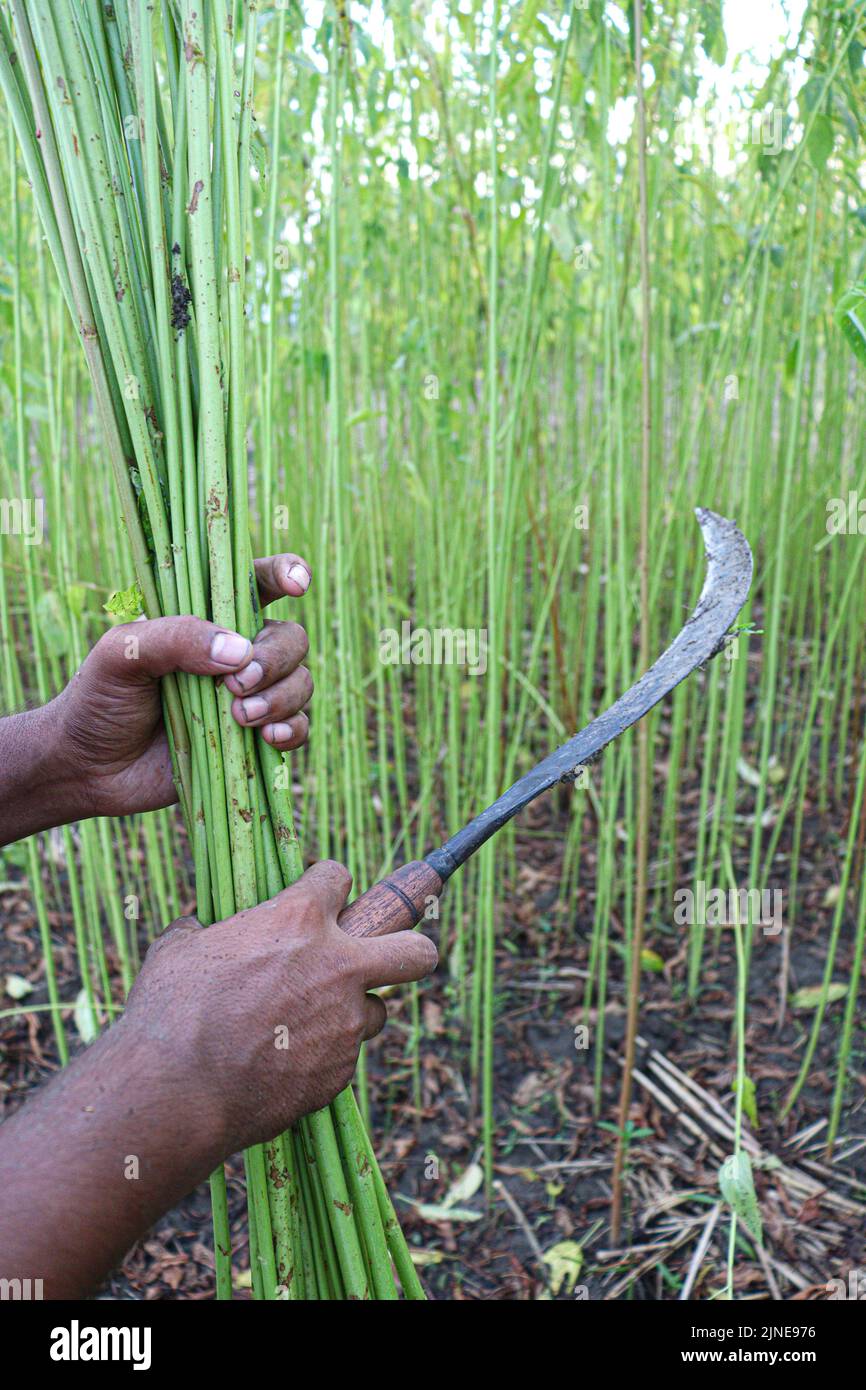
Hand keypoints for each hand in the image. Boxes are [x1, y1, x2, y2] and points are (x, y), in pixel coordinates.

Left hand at [53, 553, 312, 817]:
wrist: (89, 766)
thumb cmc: (99, 698)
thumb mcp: (122, 654)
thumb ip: (176, 639)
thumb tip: (239, 651)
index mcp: (207, 618)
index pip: (256, 582)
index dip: (285, 573)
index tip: (295, 585)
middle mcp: (236, 653)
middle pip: (291, 638)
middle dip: (276, 659)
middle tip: (238, 685)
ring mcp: (249, 697)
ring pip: (300, 682)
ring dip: (282, 697)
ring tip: (241, 718)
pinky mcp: (253, 740)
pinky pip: (298, 728)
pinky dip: (293, 730)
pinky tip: (268, 739)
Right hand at [121, 861, 437, 1152]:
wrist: (175, 1090)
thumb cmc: (169, 1010)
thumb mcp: (179, 950)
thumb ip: (204, 932)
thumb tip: (196, 930)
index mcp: (298, 919)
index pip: (339, 877)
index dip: (326, 885)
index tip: (318, 897)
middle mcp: (337, 965)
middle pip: (416, 950)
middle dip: (410, 949)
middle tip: (384, 956)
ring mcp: (344, 1022)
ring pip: (375, 1011)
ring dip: (350, 1013)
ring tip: (303, 1025)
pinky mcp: (339, 1072)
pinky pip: (342, 1057)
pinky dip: (320, 1058)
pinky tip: (279, 1066)